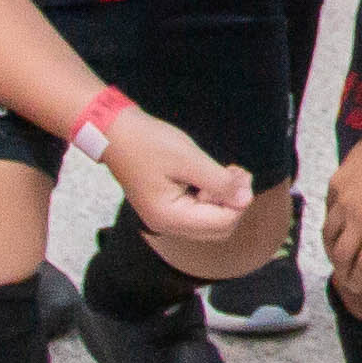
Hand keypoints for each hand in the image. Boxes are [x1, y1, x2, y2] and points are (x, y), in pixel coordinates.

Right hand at [97, 106, 255, 249]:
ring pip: (210, 221)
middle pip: (219, 228)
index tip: (240, 174)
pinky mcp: (166, 207)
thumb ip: (219, 182)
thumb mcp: (189, 159)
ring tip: (226, 171)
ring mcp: (165, 218)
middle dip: (234, 202)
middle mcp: (166, 225)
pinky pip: (198, 212)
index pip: (222, 223)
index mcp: (170, 217)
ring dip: (224, 199)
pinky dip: (211, 196)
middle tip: (236, 173)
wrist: (116, 133)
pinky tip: (212, 175)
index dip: (239, 201)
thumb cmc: (149, 144)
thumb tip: (245, 199)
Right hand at [325, 133, 361, 303]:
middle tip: (343, 277)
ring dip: (331, 247)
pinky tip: (337, 225)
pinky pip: (329, 209)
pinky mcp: (337, 183)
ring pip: (329, 233)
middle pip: (340, 254)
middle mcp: (358, 218)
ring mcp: (344, 200)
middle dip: (340, 270)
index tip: (356, 288)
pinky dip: (331, 221)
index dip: (358, 280)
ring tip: (337, 254)